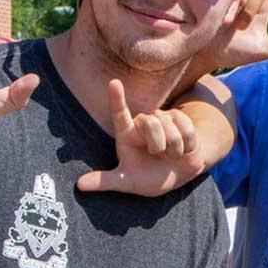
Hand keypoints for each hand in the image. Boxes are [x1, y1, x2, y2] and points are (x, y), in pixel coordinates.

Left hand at [76, 79, 216, 195]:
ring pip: (171, 128)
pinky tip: (184, 151)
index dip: (117, 98)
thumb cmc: (148, 177)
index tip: (113, 82)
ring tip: (171, 155)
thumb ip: (105, 181)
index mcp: (126, 134)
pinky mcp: (181, 120)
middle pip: (151, 122)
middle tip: (158, 154)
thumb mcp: (126, 181)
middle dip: (158, 144)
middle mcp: (143, 123)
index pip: (119, 113)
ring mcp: (163, 119)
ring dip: (174, 149)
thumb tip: (79, 185)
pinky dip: (187, 147)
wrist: (177, 175)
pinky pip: (187, 130)